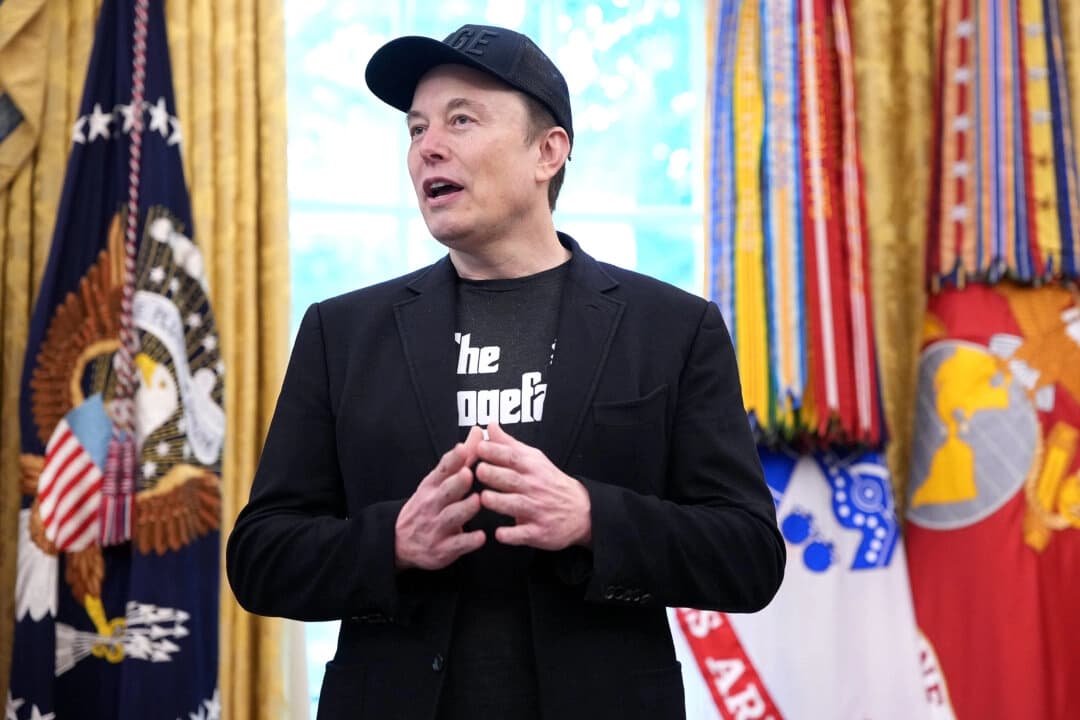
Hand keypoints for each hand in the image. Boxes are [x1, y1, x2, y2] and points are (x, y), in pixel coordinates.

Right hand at [394, 426, 485, 569]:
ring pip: (452, 517)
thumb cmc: (428, 505)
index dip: (452, 459)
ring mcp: (436, 527)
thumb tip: (478, 431)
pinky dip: (469, 540)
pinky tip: (481, 536)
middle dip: (456, 482)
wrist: (400, 541)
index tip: (462, 448)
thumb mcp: (439, 481)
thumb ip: (462, 458)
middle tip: (468, 473)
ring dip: (464, 509)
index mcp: (432, 485)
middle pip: (446, 491)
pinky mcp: (443, 549)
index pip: (441, 469)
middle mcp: (433, 504)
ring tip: (477, 501)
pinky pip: (457, 544)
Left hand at [475, 422, 591, 549]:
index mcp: (532, 468)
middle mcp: (535, 487)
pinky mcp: (538, 532)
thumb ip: (508, 444)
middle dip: (494, 474)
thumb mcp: (534, 459)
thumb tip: (490, 426)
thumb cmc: (550, 482)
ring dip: (499, 502)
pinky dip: (512, 534)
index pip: (513, 457)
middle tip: (477, 470)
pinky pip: (524, 533)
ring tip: (483, 498)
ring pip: (516, 505)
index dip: (495, 451)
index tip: (479, 447)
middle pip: (512, 479)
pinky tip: (499, 533)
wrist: (582, 510)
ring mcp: (537, 510)